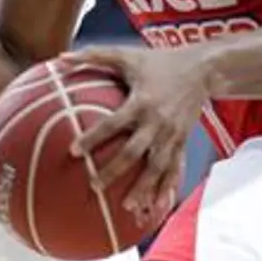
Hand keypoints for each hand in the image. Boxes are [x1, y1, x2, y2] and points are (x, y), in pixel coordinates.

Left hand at [67, 46, 208, 222]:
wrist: (202, 68)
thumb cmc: (158, 60)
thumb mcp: (126, 54)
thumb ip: (92, 56)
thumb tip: (59, 58)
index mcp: (141, 101)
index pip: (113, 123)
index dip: (94, 138)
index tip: (73, 152)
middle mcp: (157, 121)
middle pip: (134, 151)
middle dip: (114, 171)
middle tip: (94, 186)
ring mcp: (172, 134)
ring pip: (156, 166)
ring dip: (143, 187)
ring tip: (128, 206)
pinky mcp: (182, 141)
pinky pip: (174, 168)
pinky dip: (166, 188)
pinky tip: (157, 206)